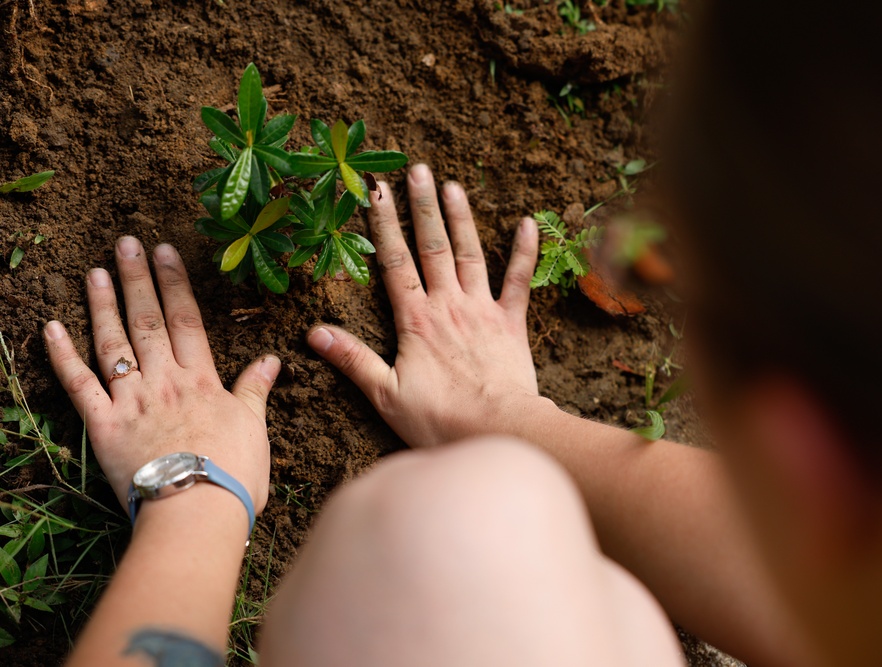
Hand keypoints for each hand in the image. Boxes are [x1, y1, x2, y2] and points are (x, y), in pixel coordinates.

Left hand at [44, 237, 279, 513]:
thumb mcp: (255, 428)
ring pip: (113, 343)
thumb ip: (255, 390)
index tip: (166, 251)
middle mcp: (164, 381)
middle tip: (126, 243)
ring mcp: (131, 401)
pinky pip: (78, 386)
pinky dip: (62, 356)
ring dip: (102, 305)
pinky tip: (50, 327)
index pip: (187, 320)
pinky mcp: (103, 427)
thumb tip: (271, 359)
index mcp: (202, 380)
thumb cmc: (234, 473)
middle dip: (137, 279)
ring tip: (94, 272)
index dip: (176, 283)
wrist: (198, 510)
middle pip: (147, 321)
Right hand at [308, 164, 542, 447]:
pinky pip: (518, 282)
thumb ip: (353, 360)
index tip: (377, 191)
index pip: (394, 263)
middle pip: (432, 247)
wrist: (499, 429)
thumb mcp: (386, 395)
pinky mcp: (511, 324)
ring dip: (461, 219)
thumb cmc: (440, 419)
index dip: (383, 226)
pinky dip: (523, 252)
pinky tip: (527, 223)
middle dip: (422, 207)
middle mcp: (448, 305)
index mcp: (415, 321)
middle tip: (417, 168)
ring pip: (471, 254)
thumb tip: (314, 333)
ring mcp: (482, 311)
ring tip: (452, 185)